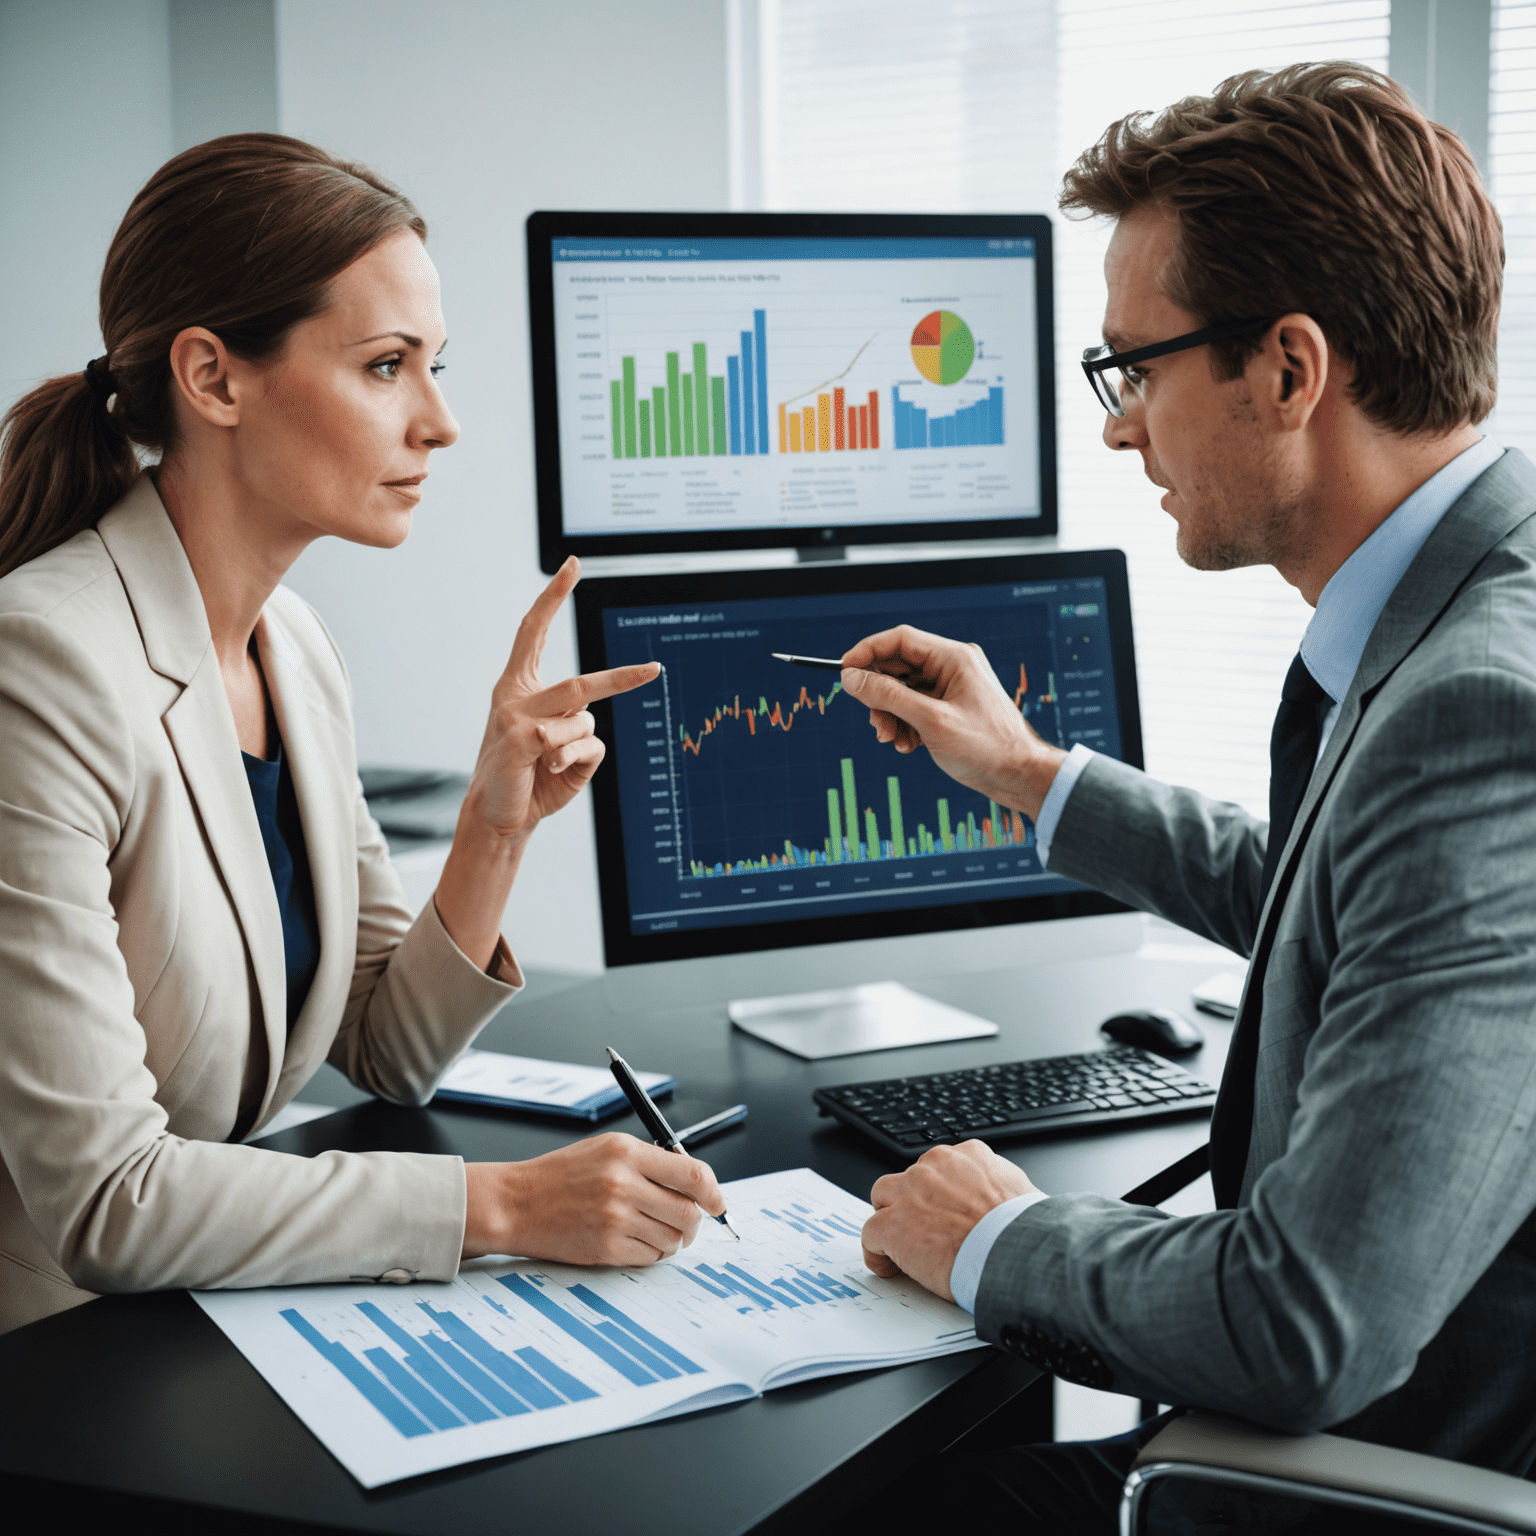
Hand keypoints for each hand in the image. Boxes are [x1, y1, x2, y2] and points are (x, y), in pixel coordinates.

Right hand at [432, 558, 659, 966]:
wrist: (499, 817)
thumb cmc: (532, 780)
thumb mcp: (564, 750)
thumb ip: (580, 729)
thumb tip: (586, 723)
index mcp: (520, 688)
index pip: (533, 632)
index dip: (553, 597)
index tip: (573, 566)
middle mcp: (513, 695)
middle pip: (582, 682)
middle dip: (623, 680)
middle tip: (656, 670)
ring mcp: (513, 714)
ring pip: (582, 717)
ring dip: (578, 747)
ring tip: (552, 766)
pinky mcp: (519, 736)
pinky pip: (573, 741)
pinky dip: (571, 760)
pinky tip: (546, 770)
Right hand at [463, 1134, 727, 1265]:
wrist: (516, 1203)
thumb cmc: (561, 1175)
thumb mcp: (607, 1149)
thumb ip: (650, 1161)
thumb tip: (694, 1182)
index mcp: (627, 1152)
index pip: (692, 1174)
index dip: (713, 1193)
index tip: (716, 1203)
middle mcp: (624, 1184)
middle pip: (688, 1212)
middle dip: (694, 1223)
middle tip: (686, 1224)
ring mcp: (615, 1218)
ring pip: (672, 1239)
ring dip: (671, 1240)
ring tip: (652, 1231)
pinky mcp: (605, 1248)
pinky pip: (650, 1257)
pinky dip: (651, 1253)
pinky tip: (635, 1241)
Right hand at [839, 625, 1063, 822]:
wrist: (1020, 777)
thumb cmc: (987, 747)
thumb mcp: (930, 721)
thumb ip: (888, 697)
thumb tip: (852, 678)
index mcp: (954, 658)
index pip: (900, 640)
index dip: (867, 652)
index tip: (843, 672)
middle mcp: (952, 667)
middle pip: (897, 667)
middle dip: (879, 696)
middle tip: (875, 722)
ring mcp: (951, 688)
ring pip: (902, 691)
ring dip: (890, 715)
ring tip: (893, 740)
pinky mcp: (949, 709)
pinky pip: (914, 708)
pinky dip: (904, 725)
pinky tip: (908, 745)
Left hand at [861, 1141, 1038, 1300]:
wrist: (1013, 1251)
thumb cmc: (1025, 1231)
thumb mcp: (1021, 1193)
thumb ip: (1002, 1190)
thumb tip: (1002, 1205)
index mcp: (969, 1155)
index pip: (942, 1166)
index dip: (940, 1193)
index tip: (945, 1213)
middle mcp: (935, 1165)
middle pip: (910, 1177)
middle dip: (912, 1201)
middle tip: (924, 1230)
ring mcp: (910, 1192)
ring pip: (883, 1196)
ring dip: (890, 1218)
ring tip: (901, 1246)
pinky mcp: (893, 1224)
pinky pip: (870, 1233)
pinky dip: (876, 1253)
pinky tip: (890, 1268)